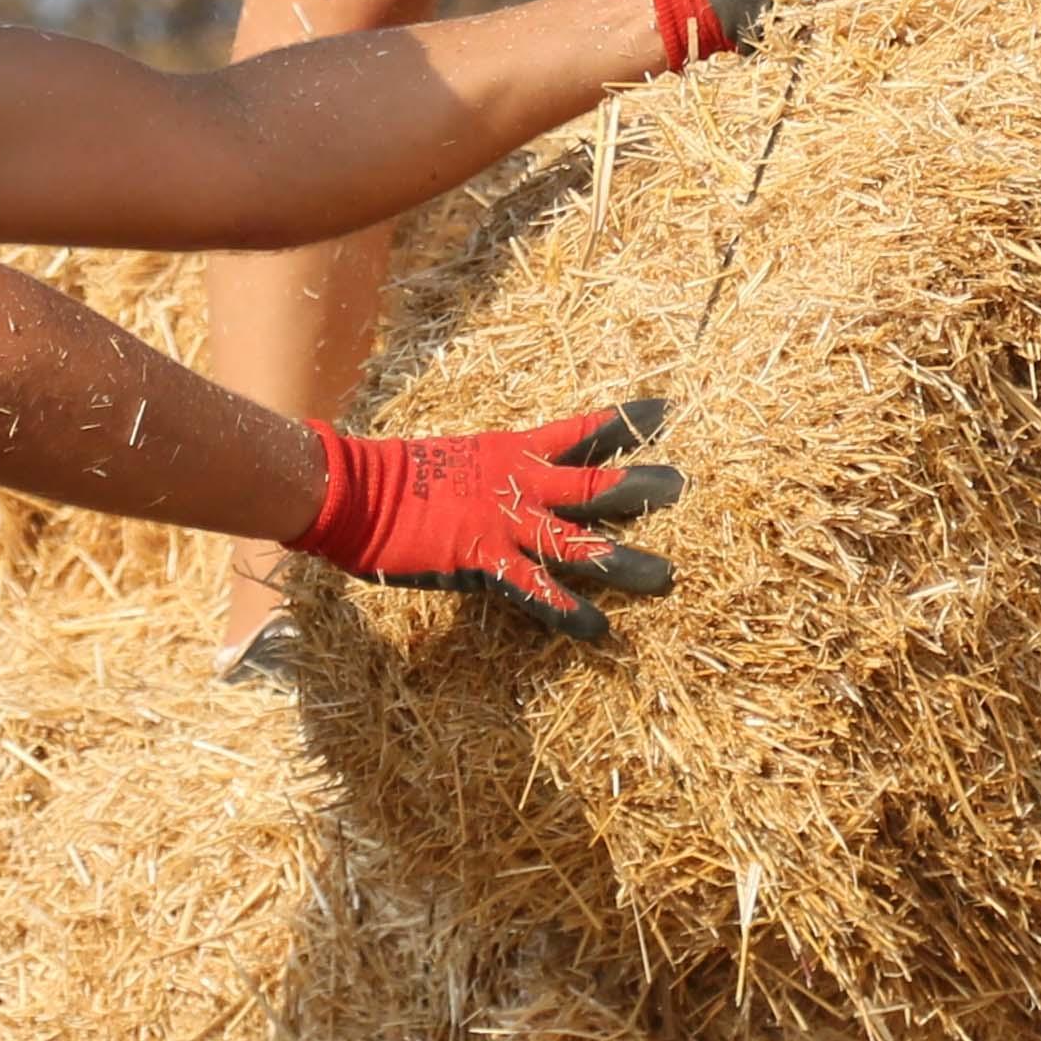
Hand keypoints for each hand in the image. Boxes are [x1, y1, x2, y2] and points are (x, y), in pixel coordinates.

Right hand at [300, 404, 682, 639]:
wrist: (356, 490)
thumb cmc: (399, 474)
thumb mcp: (461, 459)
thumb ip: (496, 469)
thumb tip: (517, 475)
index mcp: (515, 450)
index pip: (583, 430)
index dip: (627, 421)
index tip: (668, 412)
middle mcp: (521, 483)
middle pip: (596, 482)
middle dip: (642, 486)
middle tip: (684, 488)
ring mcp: (507, 523)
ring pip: (580, 541)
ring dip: (625, 559)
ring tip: (668, 577)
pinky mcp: (486, 561)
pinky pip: (536, 589)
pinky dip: (568, 610)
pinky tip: (599, 628)